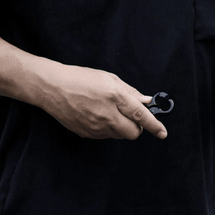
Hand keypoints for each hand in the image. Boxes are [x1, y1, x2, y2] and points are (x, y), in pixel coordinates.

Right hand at [43, 65, 167, 139]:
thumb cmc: (81, 78)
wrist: (52, 88)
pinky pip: (106, 136)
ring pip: (120, 135)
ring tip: (111, 112)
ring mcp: (95, 126)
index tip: (163, 133)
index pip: (140, 116)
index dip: (154, 125)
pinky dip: (109, 129)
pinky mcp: (86, 133)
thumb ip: (130, 92)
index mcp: (115, 96)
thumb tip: (146, 102)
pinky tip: (99, 116)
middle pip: (133, 133)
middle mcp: (106, 114)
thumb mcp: (109, 78)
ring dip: (122, 128)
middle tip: (133, 117)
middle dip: (138, 128)